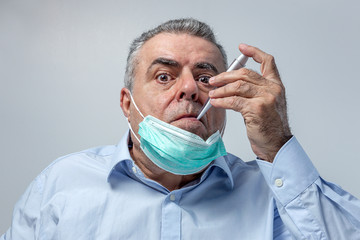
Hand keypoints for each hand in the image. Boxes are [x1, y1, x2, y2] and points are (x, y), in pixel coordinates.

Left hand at [209, 44, 291, 161]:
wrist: (276, 145)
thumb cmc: (268, 127)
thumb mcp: (265, 104)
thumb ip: (254, 92)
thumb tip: (232, 84)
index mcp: (276, 86)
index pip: (267, 62)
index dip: (254, 52)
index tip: (241, 48)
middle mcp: (273, 89)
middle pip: (245, 74)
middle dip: (225, 76)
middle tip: (213, 81)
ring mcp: (266, 98)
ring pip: (238, 86)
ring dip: (221, 89)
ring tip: (212, 93)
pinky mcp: (257, 109)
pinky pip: (234, 101)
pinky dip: (222, 101)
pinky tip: (215, 102)